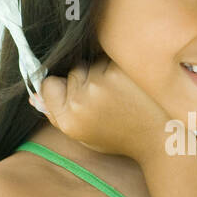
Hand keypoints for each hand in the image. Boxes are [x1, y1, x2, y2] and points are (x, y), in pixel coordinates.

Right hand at [31, 55, 174, 159]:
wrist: (163, 138)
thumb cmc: (123, 136)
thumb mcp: (85, 134)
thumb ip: (57, 115)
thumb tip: (33, 97)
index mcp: (69, 121)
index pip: (49, 85)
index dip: (65, 89)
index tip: (82, 96)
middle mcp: (82, 102)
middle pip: (72, 71)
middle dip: (88, 80)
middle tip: (110, 101)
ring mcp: (101, 84)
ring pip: (92, 63)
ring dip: (105, 72)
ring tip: (124, 93)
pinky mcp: (120, 71)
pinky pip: (111, 58)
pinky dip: (120, 67)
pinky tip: (132, 84)